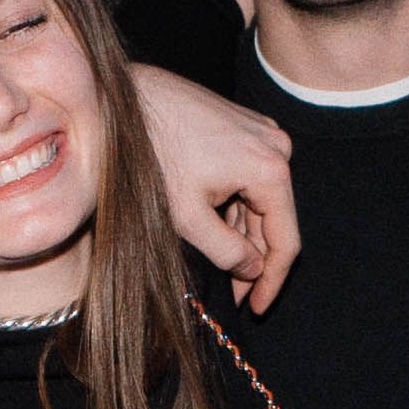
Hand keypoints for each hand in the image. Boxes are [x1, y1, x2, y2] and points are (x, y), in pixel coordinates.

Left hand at [126, 62, 300, 312]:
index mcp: (271, 168)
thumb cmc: (151, 154)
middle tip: (234, 295)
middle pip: (274, 219)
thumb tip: (251, 270)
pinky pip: (249, 177)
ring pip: (260, 199)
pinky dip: (234, 205)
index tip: (256, 308)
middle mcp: (276, 146)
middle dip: (254, 258)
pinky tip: (212, 223)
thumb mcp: (188, 218)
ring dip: (242, 233)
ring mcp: (261, 132)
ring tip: (220, 263)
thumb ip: (227, 253)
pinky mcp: (243, 126)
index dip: (272, 281)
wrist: (122, 100)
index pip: (286, 241)